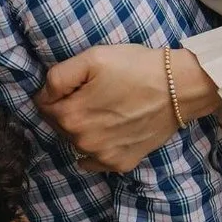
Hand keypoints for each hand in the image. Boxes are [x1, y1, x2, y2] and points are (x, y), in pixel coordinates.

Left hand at [38, 44, 193, 172]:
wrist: (178, 87)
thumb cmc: (135, 68)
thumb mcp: (92, 58)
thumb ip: (58, 77)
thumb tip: (44, 95)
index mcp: (70, 115)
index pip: (43, 106)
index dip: (56, 92)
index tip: (76, 84)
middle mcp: (82, 142)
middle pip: (59, 125)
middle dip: (69, 109)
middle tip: (95, 94)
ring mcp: (101, 156)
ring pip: (76, 141)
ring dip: (83, 128)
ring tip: (107, 110)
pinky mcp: (120, 164)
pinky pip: (93, 160)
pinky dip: (97, 148)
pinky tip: (112, 131)